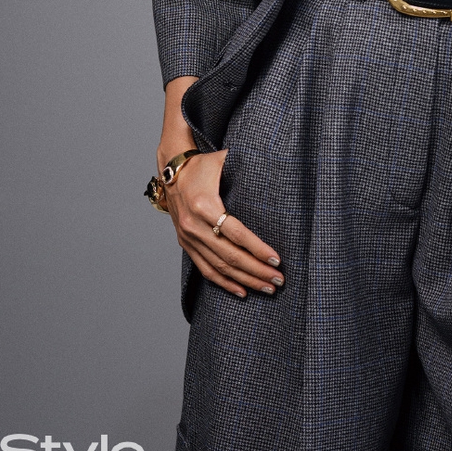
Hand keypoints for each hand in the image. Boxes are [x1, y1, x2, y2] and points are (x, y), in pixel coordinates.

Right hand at [162, 148, 283, 298]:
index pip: (236, 234)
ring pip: (219, 267)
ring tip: (267, 288)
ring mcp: (188, 237)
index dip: (257, 249)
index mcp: (204, 205)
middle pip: (229, 256)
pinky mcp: (186, 244)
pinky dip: (224, 282)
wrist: (173, 170)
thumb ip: (246, 165)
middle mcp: (194, 225)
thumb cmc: (203, 164)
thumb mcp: (223, 160)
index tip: (276, 260)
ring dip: (244, 280)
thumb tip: (278, 164)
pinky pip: (205, 269)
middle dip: (256, 270)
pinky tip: (242, 290)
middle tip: (278, 280)